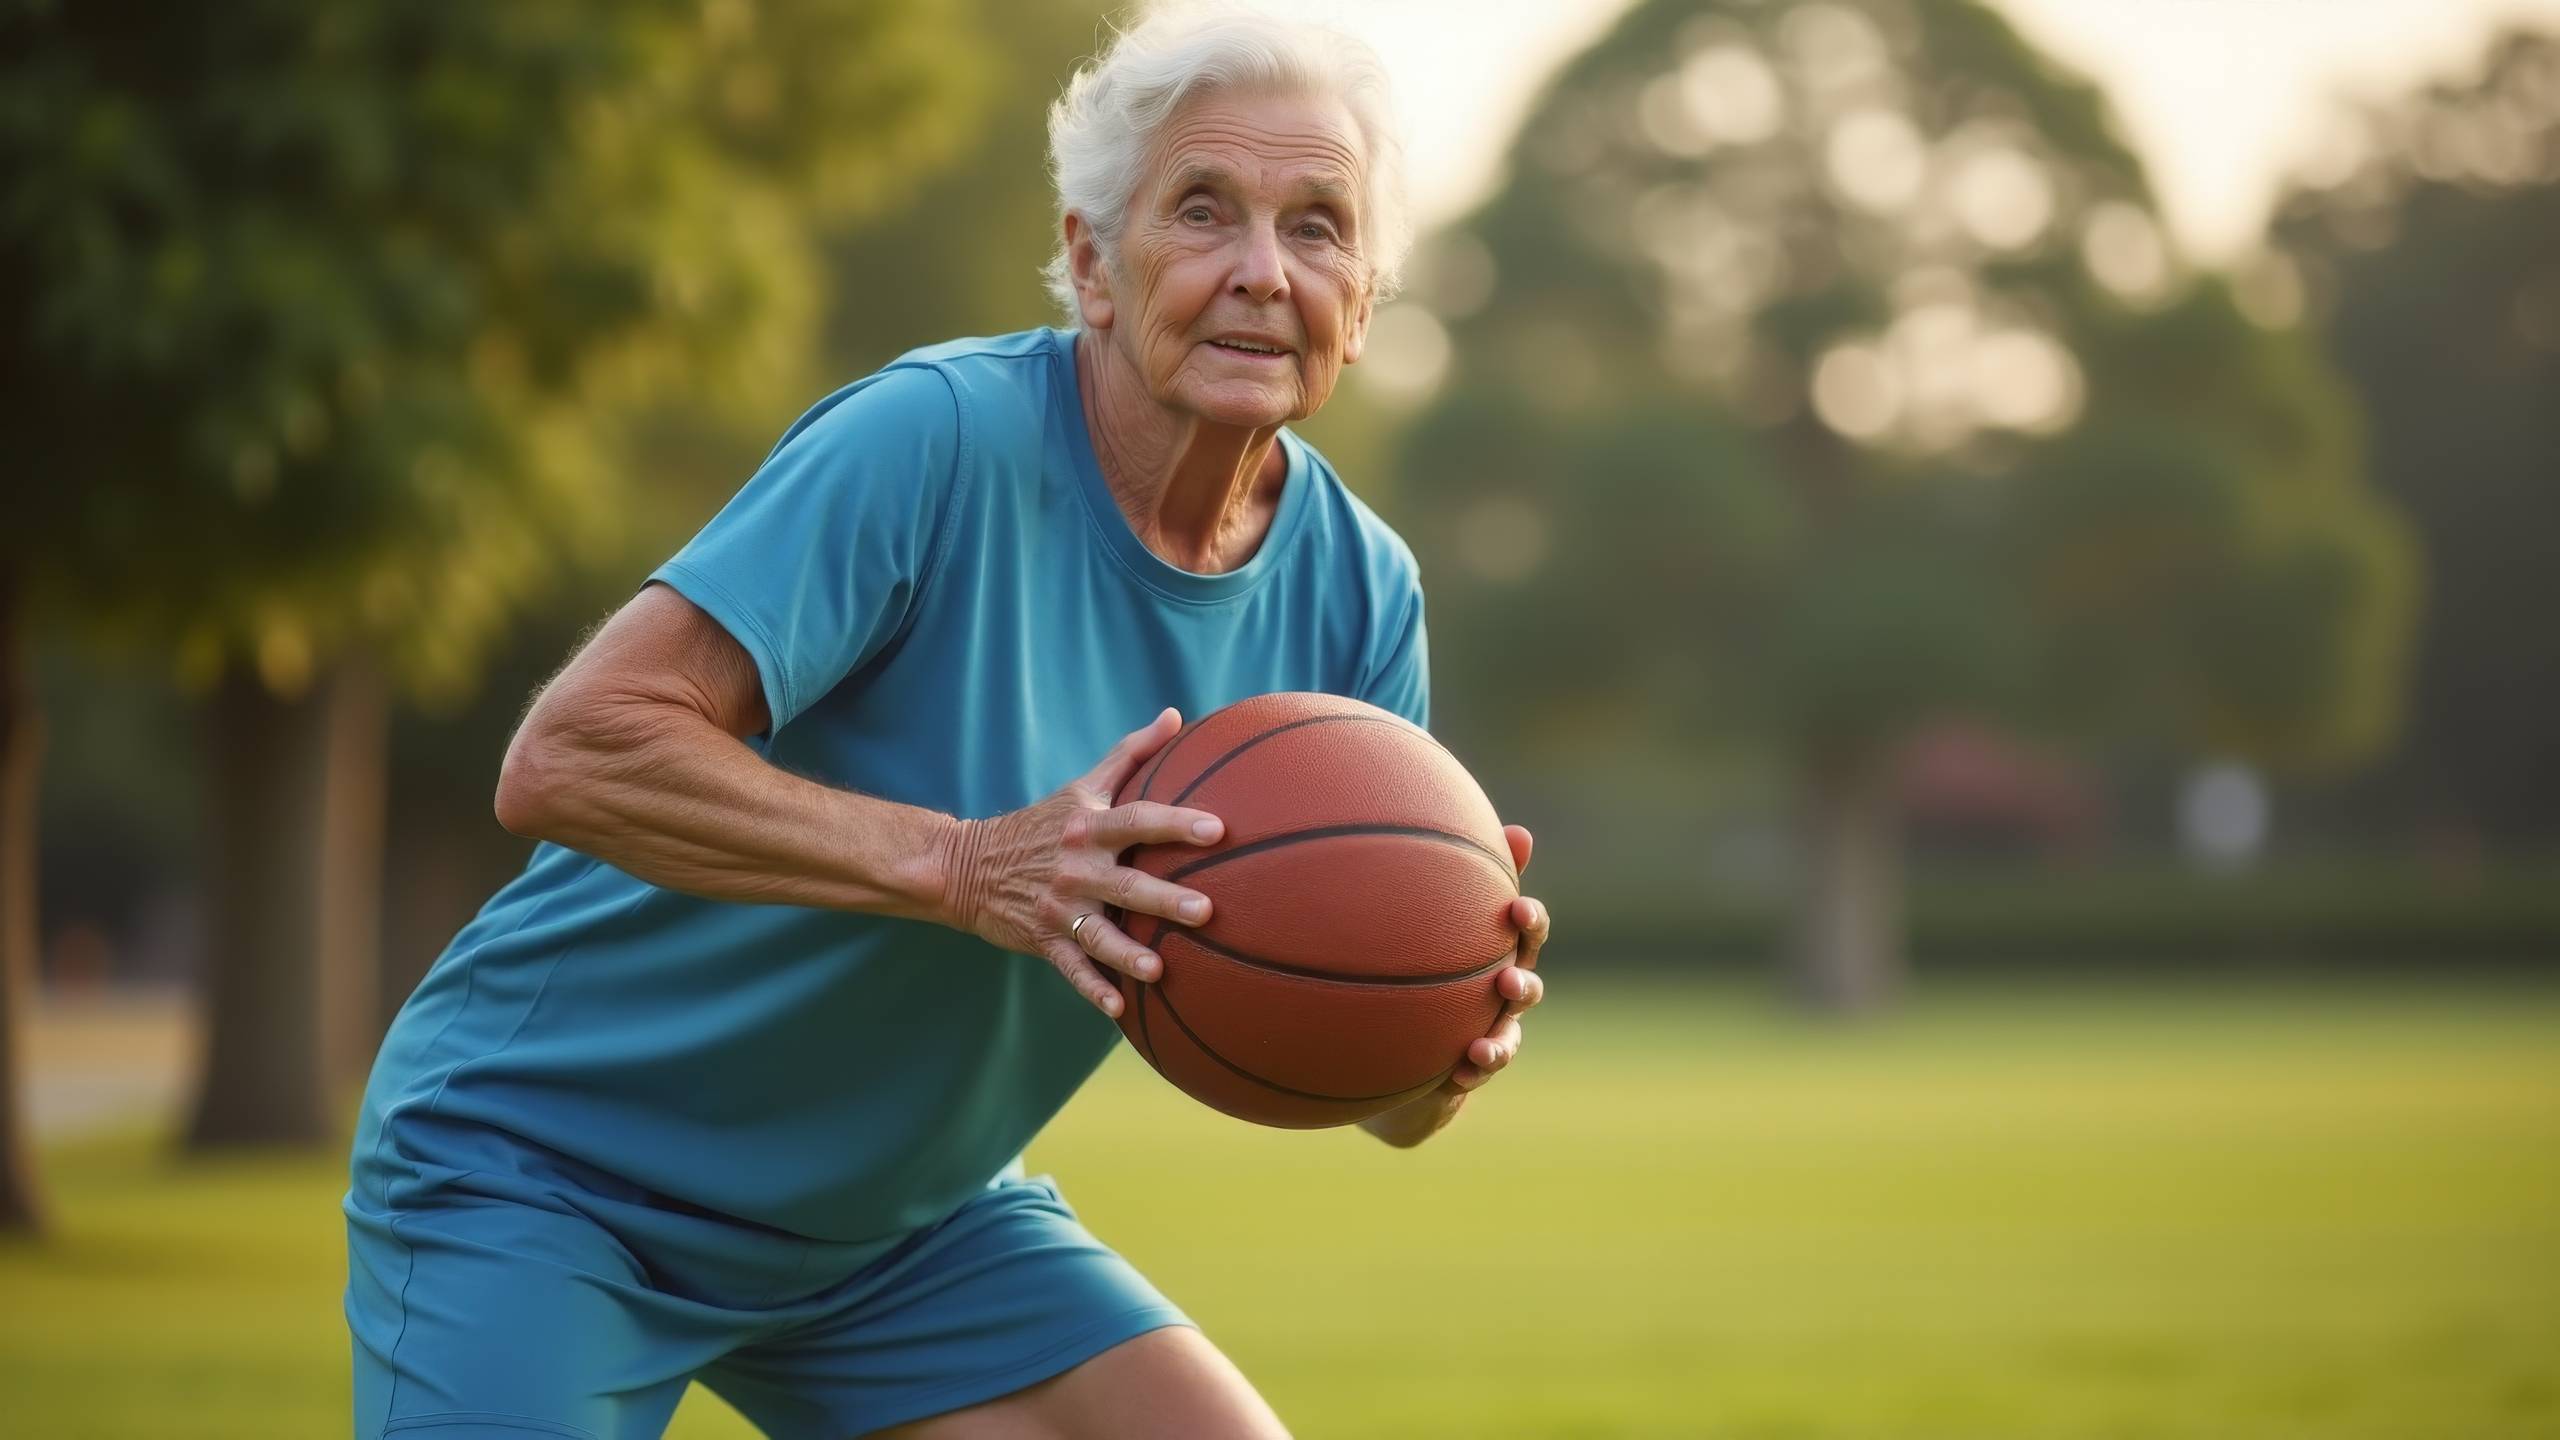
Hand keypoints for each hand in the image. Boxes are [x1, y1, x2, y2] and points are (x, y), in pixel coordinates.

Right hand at [938, 708, 1223, 1015]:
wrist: (968, 865)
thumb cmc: (1041, 824)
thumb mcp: (1081, 786)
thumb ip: (1131, 754)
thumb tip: (1175, 715)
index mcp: (1089, 827)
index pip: (1139, 819)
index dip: (1176, 823)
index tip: (1217, 828)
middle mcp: (1076, 867)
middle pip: (1127, 883)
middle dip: (1165, 899)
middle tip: (1207, 911)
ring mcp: (1060, 907)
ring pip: (1100, 933)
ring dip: (1129, 953)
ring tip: (1159, 969)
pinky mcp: (1044, 940)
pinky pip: (1071, 968)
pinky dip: (1092, 988)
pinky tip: (1118, 1009)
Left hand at [1361, 822, 1549, 1146]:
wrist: (1402, 1038)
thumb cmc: (1425, 964)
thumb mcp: (1433, 921)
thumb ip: (1453, 878)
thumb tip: (1471, 827)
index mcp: (1498, 952)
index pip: (1526, 933)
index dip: (1529, 922)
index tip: (1516, 909)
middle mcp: (1500, 995)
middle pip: (1527, 989)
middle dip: (1523, 987)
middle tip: (1506, 982)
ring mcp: (1488, 1032)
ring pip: (1507, 1039)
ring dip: (1501, 1042)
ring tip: (1483, 1048)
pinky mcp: (1467, 1069)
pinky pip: (1475, 1074)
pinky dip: (1469, 1074)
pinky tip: (1455, 1074)